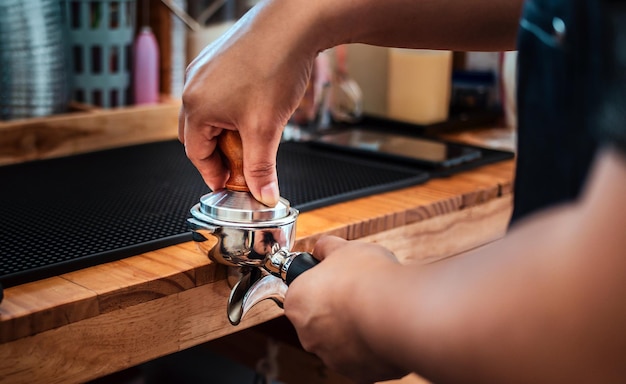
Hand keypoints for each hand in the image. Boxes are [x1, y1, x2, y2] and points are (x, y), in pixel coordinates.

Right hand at [178, 1, 317, 205]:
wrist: (292, 25)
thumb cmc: (275, 66)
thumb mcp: (266, 128)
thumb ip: (261, 168)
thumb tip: (262, 194)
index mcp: (196, 106)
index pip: (196, 154)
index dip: (214, 174)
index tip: (229, 185)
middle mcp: (194, 86)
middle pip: (198, 135)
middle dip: (219, 155)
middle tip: (241, 168)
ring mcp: (205, 70)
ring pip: (209, 114)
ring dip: (227, 133)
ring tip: (252, 138)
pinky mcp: (220, 59)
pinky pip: (218, 94)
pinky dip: (232, 111)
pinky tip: (254, 111)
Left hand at [284, 236, 408, 382]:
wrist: (395, 310)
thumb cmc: (367, 280)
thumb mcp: (344, 248)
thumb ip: (326, 247)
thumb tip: (322, 248)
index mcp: (297, 301)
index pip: (301, 293)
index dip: (320, 283)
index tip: (335, 279)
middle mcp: (307, 334)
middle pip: (318, 319)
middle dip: (335, 308)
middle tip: (357, 293)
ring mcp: (331, 356)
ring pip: (339, 340)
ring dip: (352, 328)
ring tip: (374, 309)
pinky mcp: (356, 373)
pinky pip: (360, 357)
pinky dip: (369, 345)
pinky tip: (382, 327)